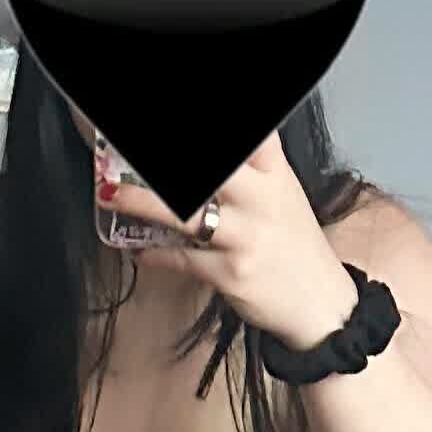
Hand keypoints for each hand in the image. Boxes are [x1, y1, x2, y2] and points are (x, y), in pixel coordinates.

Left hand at [92, 127, 360, 348]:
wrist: (321, 304)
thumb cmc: (293, 246)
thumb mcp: (281, 194)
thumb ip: (249, 168)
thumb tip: (206, 166)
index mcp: (275, 173)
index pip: (250, 137)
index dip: (225, 126)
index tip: (148, 132)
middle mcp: (262, 199)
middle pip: (212, 169)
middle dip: (161, 164)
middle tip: (121, 151)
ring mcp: (247, 236)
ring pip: (185, 213)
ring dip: (140, 202)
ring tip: (109, 194)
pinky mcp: (232, 272)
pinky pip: (182, 259)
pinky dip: (154, 254)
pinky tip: (137, 249)